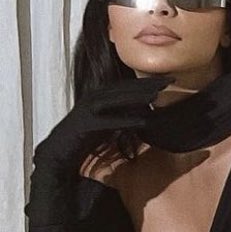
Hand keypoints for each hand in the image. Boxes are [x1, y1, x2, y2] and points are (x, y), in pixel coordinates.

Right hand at [33, 72, 172, 177]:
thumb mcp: (110, 123)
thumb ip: (125, 114)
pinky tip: (144, 121)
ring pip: (116, 99)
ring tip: (158, 95)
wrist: (60, 152)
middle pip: (124, 88)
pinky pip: (109, 121)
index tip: (170, 79)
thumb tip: (148, 111)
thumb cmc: (86, 137)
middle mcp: (94, 98)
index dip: (149, 81)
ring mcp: (88, 110)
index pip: (128, 85)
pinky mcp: (85, 124)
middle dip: (147, 83)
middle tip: (170, 80)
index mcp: (101, 96)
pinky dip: (126, 120)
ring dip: (137, 96)